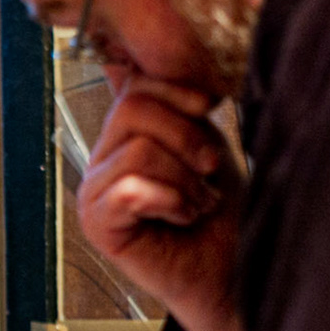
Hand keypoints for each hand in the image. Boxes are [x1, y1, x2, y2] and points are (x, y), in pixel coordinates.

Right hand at [77, 74, 246, 330]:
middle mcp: (101, 161)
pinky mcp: (97, 223)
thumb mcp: (206, 143)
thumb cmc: (226, 215)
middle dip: (187, 137)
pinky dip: (171, 201)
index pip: (134, 83)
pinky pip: (132, 187)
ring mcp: (93, 193)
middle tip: (208, 172)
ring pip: (138, 149)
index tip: (208, 111)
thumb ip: (177, 105)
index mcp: (124, 137)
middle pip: (133, 109)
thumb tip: (141, 56)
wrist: (235, 274)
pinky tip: (182, 218)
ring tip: (197, 203)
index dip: (177, 91)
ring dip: (185, 178)